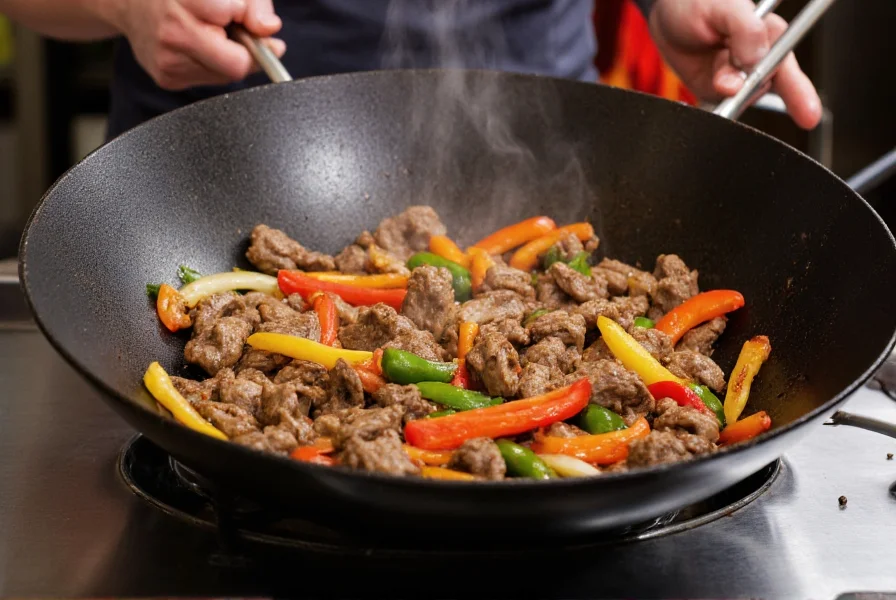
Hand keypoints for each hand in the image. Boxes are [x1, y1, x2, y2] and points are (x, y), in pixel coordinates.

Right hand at [110, 0, 285, 89]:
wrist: (130, 2)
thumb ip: (253, 4)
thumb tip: (270, 32)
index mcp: (183, 3)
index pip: (233, 23)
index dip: (244, 19)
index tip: (237, 14)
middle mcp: (172, 35)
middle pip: (235, 65)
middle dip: (243, 49)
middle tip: (232, 31)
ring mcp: (167, 62)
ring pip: (225, 76)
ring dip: (227, 57)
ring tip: (208, 35)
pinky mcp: (167, 79)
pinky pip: (210, 81)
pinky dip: (212, 65)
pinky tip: (197, 47)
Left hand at [647, 0, 821, 128]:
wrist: (666, 15)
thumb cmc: (698, 2)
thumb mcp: (725, 6)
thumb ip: (746, 30)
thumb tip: (755, 61)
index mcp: (770, 37)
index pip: (787, 66)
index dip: (800, 93)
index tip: (809, 114)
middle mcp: (758, 61)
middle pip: (764, 88)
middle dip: (748, 89)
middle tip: (730, 86)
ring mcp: (737, 80)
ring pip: (739, 98)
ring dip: (722, 88)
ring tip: (712, 66)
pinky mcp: (716, 93)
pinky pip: (719, 106)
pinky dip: (712, 100)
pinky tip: (706, 80)